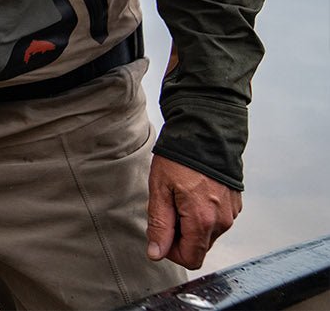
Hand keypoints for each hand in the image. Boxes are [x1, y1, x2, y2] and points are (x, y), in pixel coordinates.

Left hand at [146, 154, 241, 268]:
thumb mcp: (160, 189)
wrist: (206, 133)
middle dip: (180, 235)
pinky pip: (216, 221)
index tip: (161, 232)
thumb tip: (156, 253)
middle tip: (167, 208)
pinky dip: (202, 214)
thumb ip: (159, 225)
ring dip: (191, 224)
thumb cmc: (180, 159)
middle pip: (198, 247)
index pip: (191, 259)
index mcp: (203, 220)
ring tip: (179, 196)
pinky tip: (193, 193)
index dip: (171, 251)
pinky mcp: (234, 205)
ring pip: (207, 234)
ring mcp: (231, 213)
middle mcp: (222, 221)